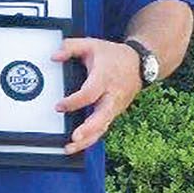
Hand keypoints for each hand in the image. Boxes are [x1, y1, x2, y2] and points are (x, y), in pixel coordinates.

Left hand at [53, 38, 142, 154]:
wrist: (139, 64)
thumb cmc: (113, 56)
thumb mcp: (91, 44)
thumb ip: (71, 47)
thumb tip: (54, 56)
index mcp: (105, 78)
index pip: (90, 93)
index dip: (74, 102)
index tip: (59, 106)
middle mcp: (112, 95)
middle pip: (102, 116)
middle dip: (89, 128)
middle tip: (75, 138)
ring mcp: (114, 107)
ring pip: (103, 127)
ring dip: (87, 140)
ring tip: (70, 148)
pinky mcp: (113, 113)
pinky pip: (102, 128)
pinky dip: (91, 138)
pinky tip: (77, 145)